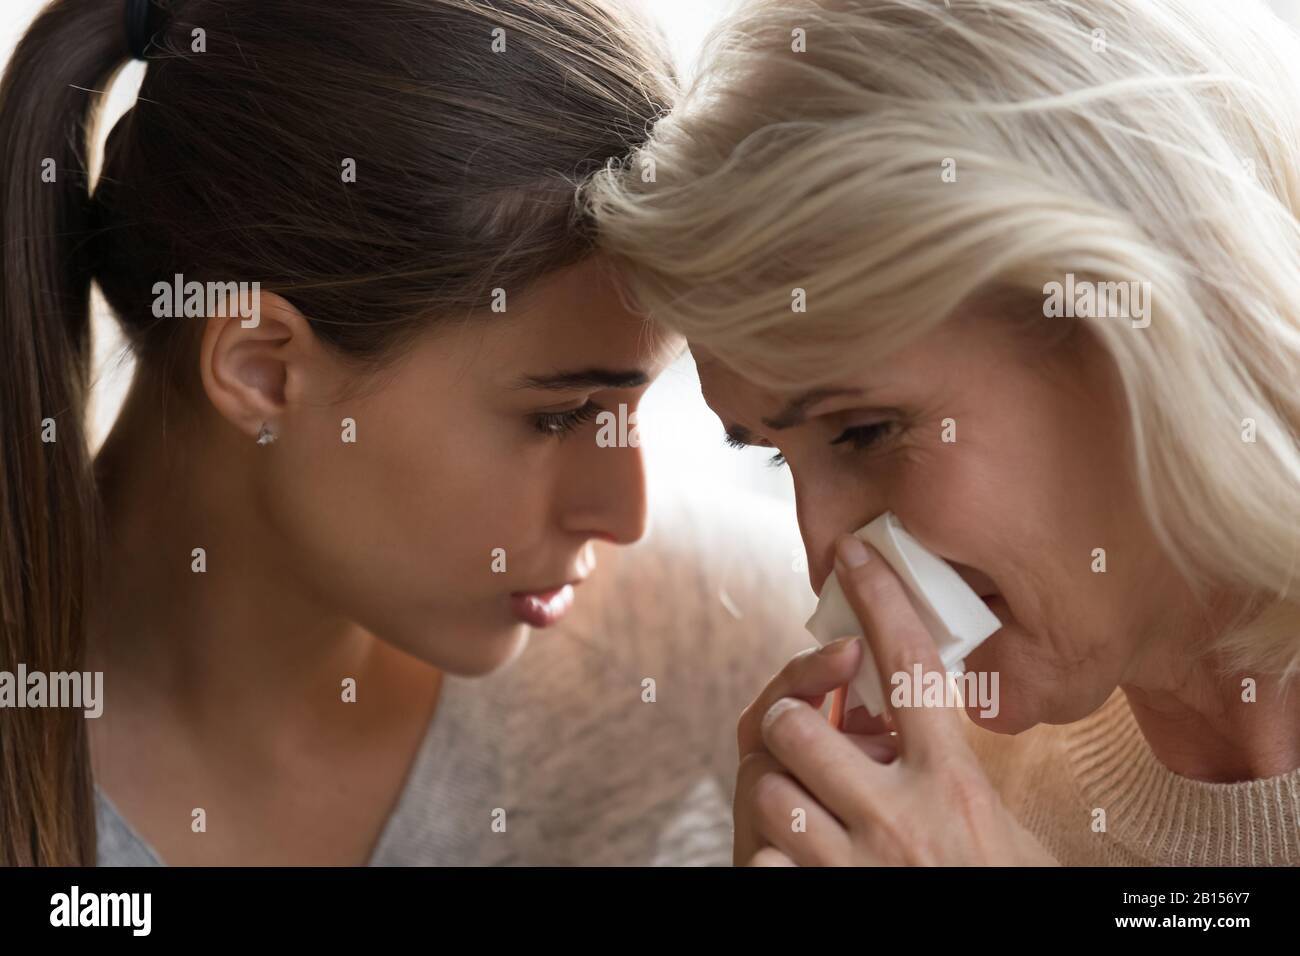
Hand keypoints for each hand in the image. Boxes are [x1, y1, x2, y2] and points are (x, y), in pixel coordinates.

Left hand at [733, 533, 1057, 865]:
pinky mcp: (819, 904)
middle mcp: (901, 820)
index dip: (881, 599)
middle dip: (791, 722)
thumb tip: (910, 726)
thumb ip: (955, 776)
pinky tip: (803, 867)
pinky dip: (773, 859)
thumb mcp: (1001, 830)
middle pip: (798, 725)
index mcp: (955, 785)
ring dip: (779, 792)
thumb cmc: (1001, 892)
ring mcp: (854, 867)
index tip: (853, 556)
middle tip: (804, 733)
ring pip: (770, 789)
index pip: (912, 667)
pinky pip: (763, 861)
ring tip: (805, 807)